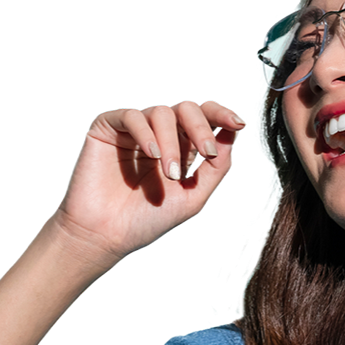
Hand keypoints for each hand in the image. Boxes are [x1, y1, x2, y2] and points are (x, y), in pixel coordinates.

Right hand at [51, 100, 246, 269]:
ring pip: (161, 112)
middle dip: (202, 128)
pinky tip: (152, 155)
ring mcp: (133, 130)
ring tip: (170, 174)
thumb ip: (217, 167)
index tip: (238, 123)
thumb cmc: (148, 220)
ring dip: (173, 142)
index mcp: (181, 147)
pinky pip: (131, 115)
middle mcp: (159, 134)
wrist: (106, 236)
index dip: (222, 115)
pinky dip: (146, 133)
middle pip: (187, 108)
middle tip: (207, 154)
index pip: (204, 118)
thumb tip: (233, 132)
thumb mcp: (193, 196)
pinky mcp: (107, 128)